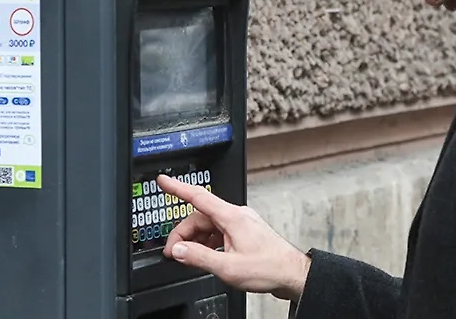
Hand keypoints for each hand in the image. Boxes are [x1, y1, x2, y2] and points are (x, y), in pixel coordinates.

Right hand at [156, 174, 311, 301]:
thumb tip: (179, 250)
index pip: (198, 197)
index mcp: (232, 217)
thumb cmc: (269, 268)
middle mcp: (236, 216)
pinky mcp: (243, 233)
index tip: (163, 181)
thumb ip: (199, 257)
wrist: (292, 274)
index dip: (177, 188)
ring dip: (195, 240)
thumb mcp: (228, 267)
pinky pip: (218, 232)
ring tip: (189, 258)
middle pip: (199, 217)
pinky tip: (206, 257)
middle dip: (183, 234)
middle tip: (173, 253)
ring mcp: (241, 224)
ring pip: (208, 226)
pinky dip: (207, 243)